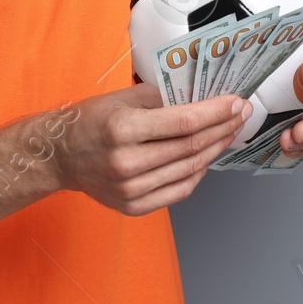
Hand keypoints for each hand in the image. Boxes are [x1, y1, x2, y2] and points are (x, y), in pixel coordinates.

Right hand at [54, 82, 250, 215]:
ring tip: (229, 133)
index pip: (184, 122)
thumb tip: (202, 97)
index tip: (236, 102)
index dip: (217, 112)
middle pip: (191, 146)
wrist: (60, 155)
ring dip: (215, 150)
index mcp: (123, 128)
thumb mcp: (122, 98)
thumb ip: (162, 98)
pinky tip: (206, 158)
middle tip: (241, 115)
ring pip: (190, 170)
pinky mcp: (132, 205)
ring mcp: (129, 188)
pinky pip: (178, 191)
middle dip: (223, 128)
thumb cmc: (91, 121)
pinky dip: (197, 174)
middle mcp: (126, 161)